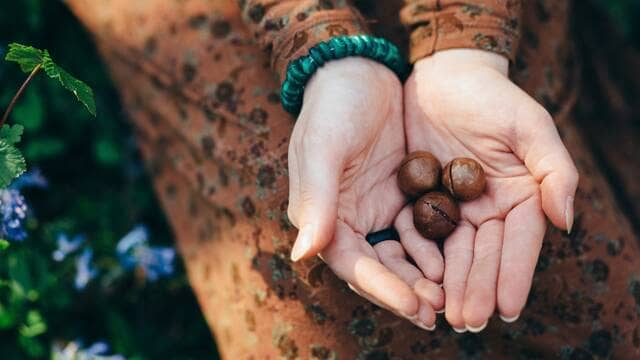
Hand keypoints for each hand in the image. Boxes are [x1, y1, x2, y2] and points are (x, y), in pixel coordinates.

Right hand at [287, 58, 443, 328]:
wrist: (358, 71)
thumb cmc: (332, 107)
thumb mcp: (323, 148)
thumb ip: (317, 201)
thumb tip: (303, 255)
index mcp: (324, 217)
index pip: (353, 264)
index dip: (382, 288)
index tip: (414, 305)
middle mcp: (348, 221)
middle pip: (379, 268)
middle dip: (408, 291)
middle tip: (441, 311)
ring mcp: (377, 209)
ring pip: (402, 255)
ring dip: (425, 277)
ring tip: (453, 294)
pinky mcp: (401, 196)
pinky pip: (420, 230)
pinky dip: (436, 247)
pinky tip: (459, 258)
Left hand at [403, 49, 578, 330]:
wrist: (444, 76)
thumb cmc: (492, 96)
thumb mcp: (529, 125)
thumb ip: (553, 169)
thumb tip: (567, 221)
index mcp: (521, 196)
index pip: (519, 242)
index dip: (514, 275)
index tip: (508, 309)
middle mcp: (490, 208)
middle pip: (484, 255)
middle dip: (478, 289)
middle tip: (468, 321)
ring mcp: (456, 207)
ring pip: (453, 252)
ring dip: (451, 285)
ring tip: (445, 314)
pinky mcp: (423, 200)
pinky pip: (420, 234)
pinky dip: (419, 259)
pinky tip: (416, 282)